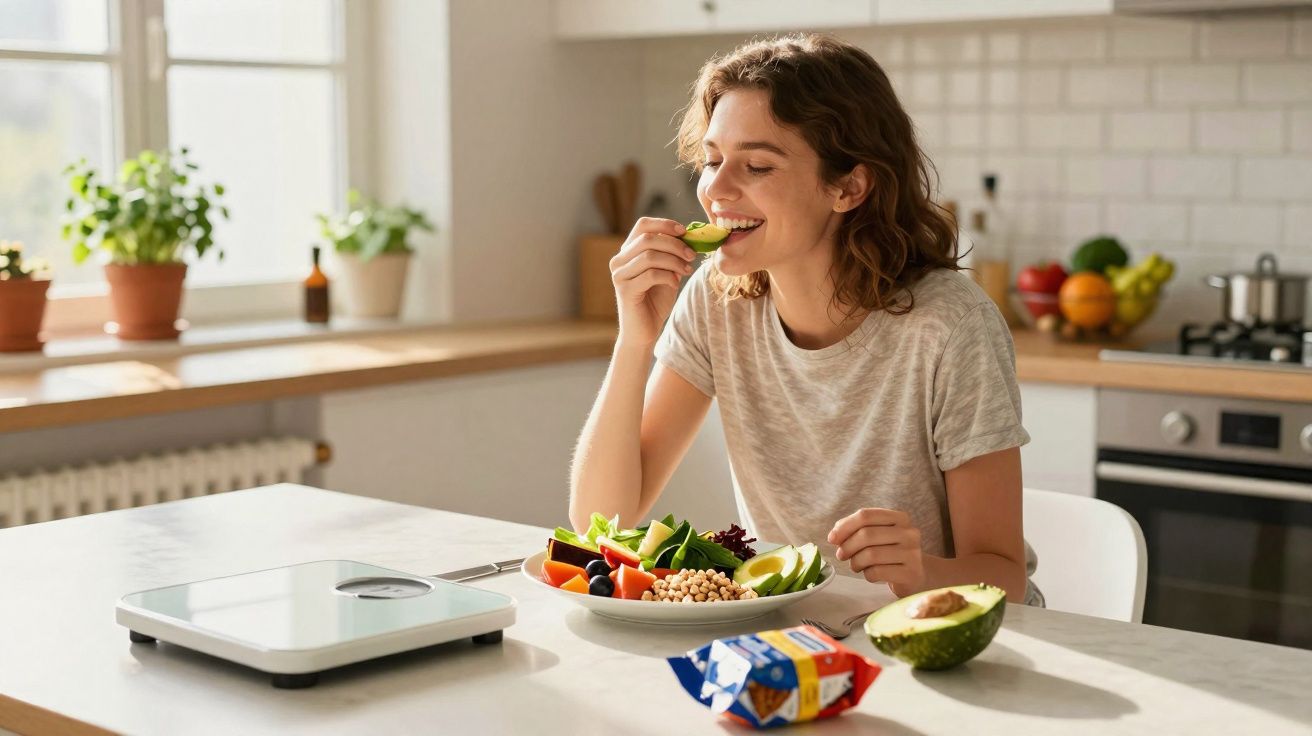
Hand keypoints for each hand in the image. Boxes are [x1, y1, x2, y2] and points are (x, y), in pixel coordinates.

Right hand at [610, 218, 695, 347]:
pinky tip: (675, 283)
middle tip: (692, 255)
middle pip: (647, 238)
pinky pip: (650, 275)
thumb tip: (690, 234)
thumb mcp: (667, 271)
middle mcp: (619, 260)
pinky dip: (668, 276)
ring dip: (674, 261)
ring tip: (686, 270)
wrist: (644, 331)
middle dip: (674, 245)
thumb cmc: (655, 301)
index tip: (685, 232)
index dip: (665, 224)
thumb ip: (672, 253)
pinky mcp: (625, 290)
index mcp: (628, 251)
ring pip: (649, 256)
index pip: (643, 225)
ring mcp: (619, 275)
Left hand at [828, 508, 925, 597]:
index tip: (832, 539)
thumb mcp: (876, 535)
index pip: (866, 515)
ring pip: (870, 554)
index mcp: (900, 518)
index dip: (844, 527)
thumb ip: (855, 529)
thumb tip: (834, 536)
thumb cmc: (889, 552)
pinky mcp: (911, 573)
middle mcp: (909, 533)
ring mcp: (913, 553)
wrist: (915, 574)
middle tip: (841, 555)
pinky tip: (870, 574)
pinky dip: (867, 574)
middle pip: (866, 534)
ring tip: (856, 565)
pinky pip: (877, 572)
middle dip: (847, 546)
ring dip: (856, 562)